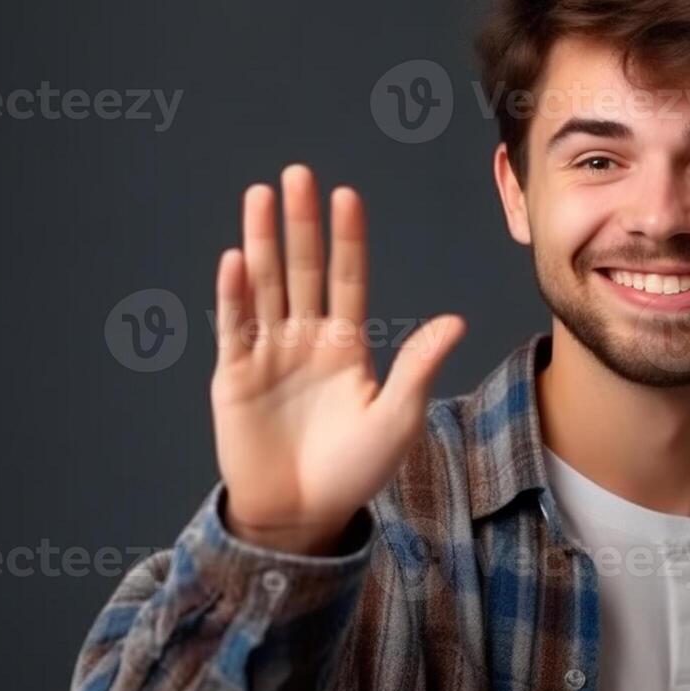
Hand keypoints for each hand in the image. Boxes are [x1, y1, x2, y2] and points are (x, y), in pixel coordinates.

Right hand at [211, 164, 464, 555]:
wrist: (302, 516)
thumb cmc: (354, 470)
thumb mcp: (396, 420)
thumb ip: (417, 368)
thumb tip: (455, 321)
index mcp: (346, 345)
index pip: (348, 279)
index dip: (346, 239)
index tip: (346, 196)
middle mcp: (305, 339)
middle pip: (302, 270)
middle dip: (299, 223)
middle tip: (297, 174)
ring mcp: (267, 354)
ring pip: (264, 286)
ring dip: (261, 241)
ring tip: (259, 196)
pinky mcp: (234, 377)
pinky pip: (234, 328)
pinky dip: (233, 295)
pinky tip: (235, 260)